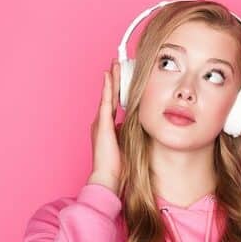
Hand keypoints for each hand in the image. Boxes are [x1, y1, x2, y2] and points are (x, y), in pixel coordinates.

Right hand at [88, 60, 122, 193]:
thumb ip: (130, 135)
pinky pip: (106, 101)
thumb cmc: (117, 167)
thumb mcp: (127, 146)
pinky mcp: (102, 124)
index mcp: (107, 128)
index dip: (118, 91)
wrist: (107, 177)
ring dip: (112, 79)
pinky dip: (108, 88)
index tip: (124, 79)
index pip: (114, 104)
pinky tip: (110, 76)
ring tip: (115, 64)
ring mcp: (101, 122)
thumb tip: (139, 128)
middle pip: (110, 96)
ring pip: (108, 95)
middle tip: (118, 64)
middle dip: (114, 80)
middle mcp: (102, 123)